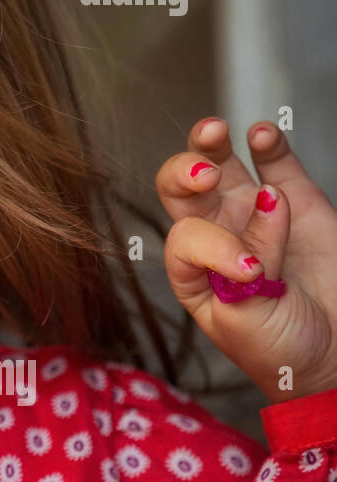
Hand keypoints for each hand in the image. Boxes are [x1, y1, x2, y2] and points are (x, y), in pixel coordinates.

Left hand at [156, 117, 336, 404]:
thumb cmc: (280, 350)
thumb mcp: (244, 321)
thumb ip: (240, 270)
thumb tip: (262, 211)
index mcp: (191, 267)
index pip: (184, 236)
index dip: (211, 246)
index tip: (251, 271)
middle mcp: (214, 233)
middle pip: (182, 188)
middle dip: (183, 171)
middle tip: (203, 175)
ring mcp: (253, 213)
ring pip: (219, 164)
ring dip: (210, 144)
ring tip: (214, 131)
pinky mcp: (298, 201)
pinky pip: (274, 163)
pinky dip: (267, 143)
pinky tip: (260, 133)